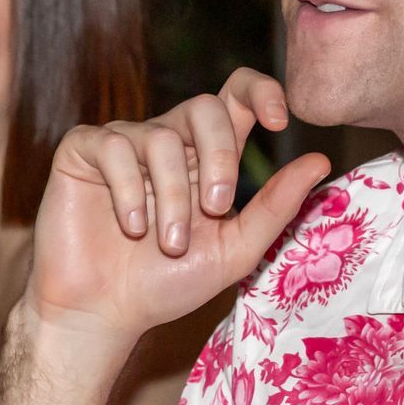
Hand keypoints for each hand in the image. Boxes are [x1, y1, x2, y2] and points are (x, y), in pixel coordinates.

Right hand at [28, 68, 330, 341]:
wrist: (104, 313)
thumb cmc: (169, 283)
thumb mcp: (235, 249)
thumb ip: (275, 206)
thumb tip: (319, 161)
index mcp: (208, 155)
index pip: (237, 95)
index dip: (261, 91)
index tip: (278, 121)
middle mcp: (169, 139)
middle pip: (205, 107)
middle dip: (218, 156)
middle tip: (216, 207)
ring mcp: (125, 142)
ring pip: (161, 137)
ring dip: (171, 195)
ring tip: (168, 243)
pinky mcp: (83, 151)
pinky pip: (112, 145)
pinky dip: (127, 188)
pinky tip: (130, 224)